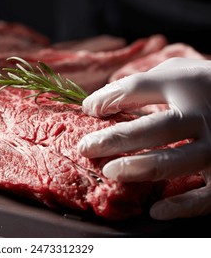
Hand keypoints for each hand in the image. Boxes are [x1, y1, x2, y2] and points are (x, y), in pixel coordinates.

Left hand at [77, 57, 210, 219]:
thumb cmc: (202, 86)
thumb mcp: (178, 71)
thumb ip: (144, 83)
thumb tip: (98, 104)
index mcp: (186, 84)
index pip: (137, 88)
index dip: (107, 98)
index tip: (88, 109)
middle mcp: (203, 114)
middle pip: (156, 127)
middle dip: (117, 139)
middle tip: (85, 147)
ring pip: (176, 161)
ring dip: (140, 168)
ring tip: (109, 171)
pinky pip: (207, 196)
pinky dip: (182, 206)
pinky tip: (154, 211)